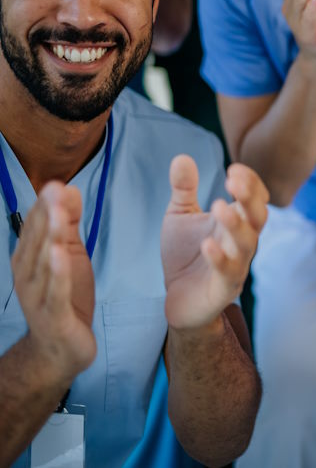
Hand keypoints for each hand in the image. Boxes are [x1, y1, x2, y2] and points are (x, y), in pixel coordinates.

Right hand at [11, 183, 95, 379]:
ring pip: (44, 263)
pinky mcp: (54, 315)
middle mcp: (28, 276)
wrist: (61, 349)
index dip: (44, 207)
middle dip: (46, 215)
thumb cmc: (66, 297)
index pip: (35, 229)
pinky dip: (57, 273)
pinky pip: (55, 292)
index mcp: (30, 260)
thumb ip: (69, 224)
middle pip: (38, 241)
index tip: (55, 183)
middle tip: (54, 189)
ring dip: (50, 237)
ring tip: (57, 214)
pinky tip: (60, 254)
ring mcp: (38, 296)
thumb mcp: (70, 255)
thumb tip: (67, 188)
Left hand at [161, 156, 268, 330]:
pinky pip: (228, 272)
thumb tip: (182, 156)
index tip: (232, 169)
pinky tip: (207, 244)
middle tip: (233, 181)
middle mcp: (242, 241)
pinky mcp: (224, 288)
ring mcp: (236, 264)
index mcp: (237, 220)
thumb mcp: (180, 216)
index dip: (249, 182)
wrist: (179, 299)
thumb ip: (184, 189)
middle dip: (249, 198)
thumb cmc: (185, 255)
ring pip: (247, 243)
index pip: (255, 197)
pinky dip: (220, 257)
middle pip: (258, 216)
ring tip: (219, 207)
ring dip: (236, 225)